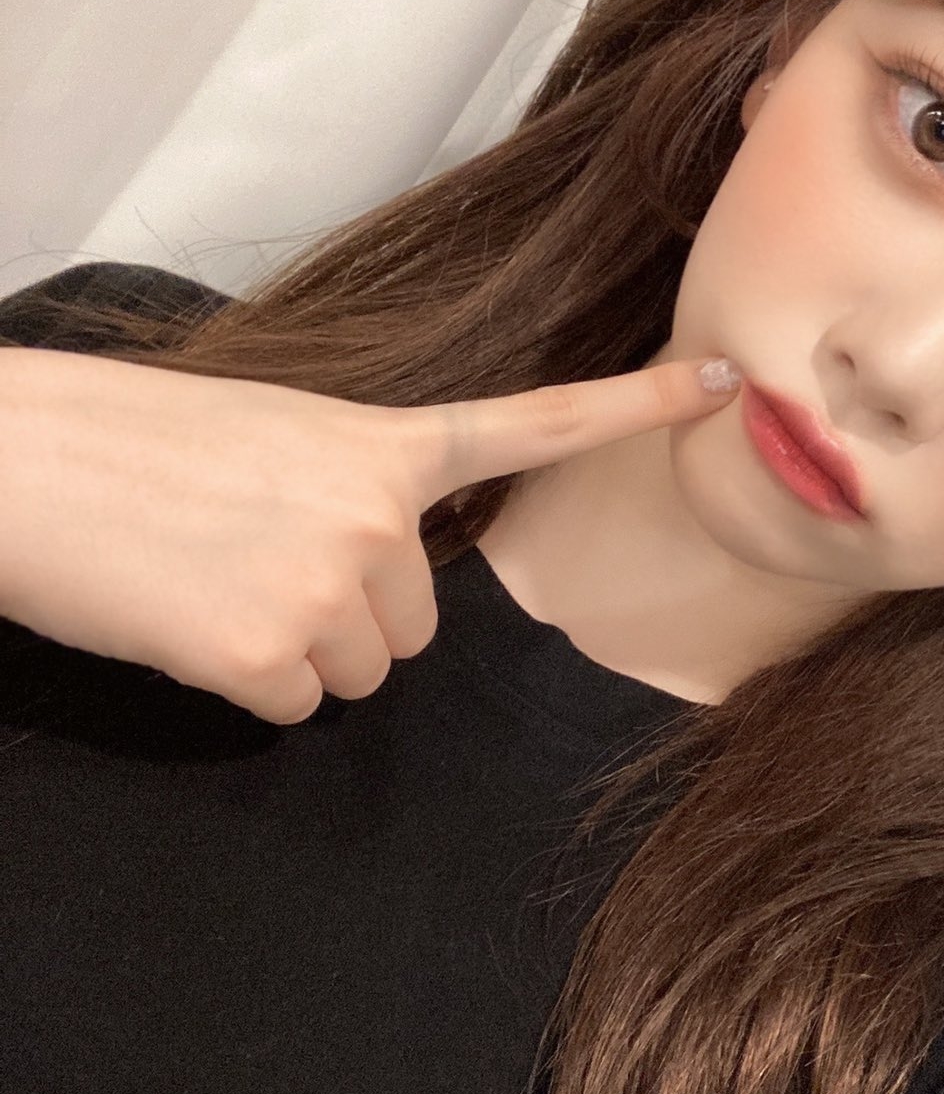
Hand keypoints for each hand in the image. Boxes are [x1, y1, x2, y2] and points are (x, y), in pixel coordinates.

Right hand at [0, 345, 739, 723]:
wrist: (14, 462)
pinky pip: (295, 707)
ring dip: (298, 650)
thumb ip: (354, 488)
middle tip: (248, 558)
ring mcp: (329, 586)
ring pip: (362, 674)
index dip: (633, 407)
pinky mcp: (270, 654)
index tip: (723, 386)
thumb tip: (377, 576)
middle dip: (346, 612)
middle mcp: (377, 515)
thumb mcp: (269, 435)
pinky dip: (242, 684)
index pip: (530, 425)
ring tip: (213, 582)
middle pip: (416, 626)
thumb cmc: (127, 445)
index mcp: (379, 443)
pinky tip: (187, 624)